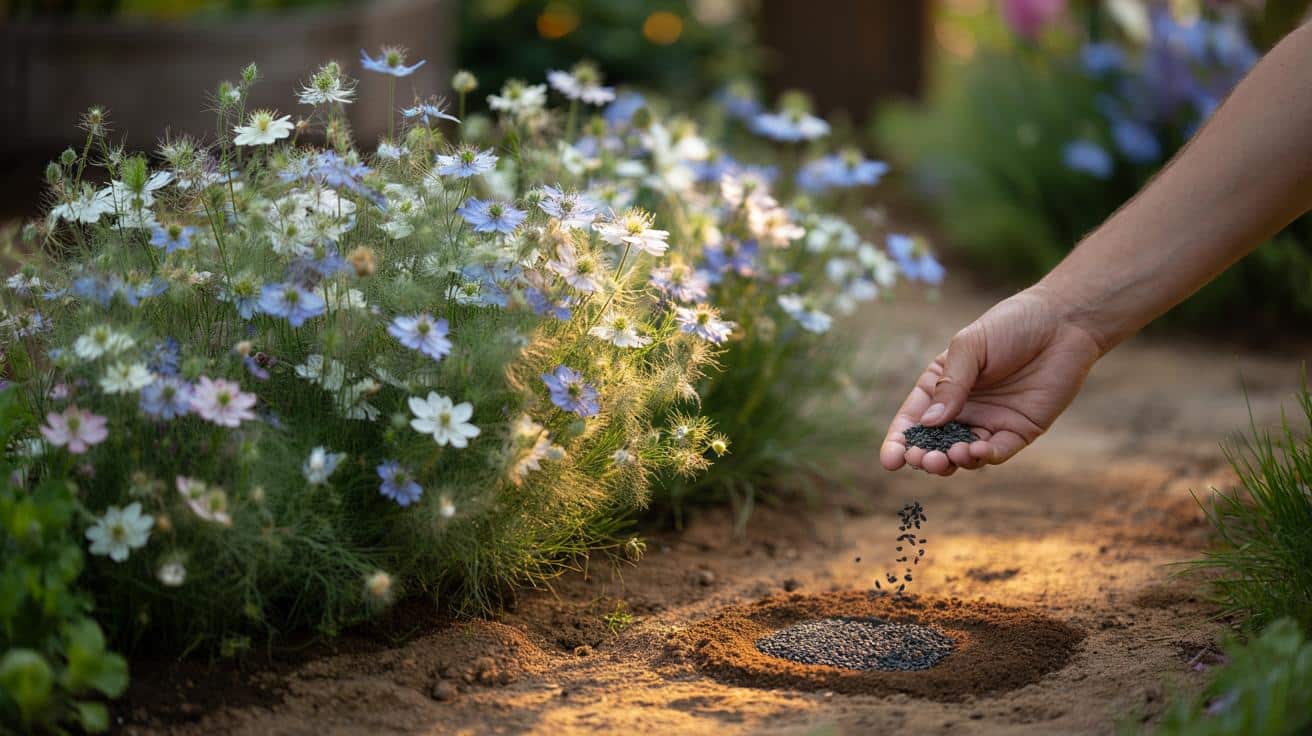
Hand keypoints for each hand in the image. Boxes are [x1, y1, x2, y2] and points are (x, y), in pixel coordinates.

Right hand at [879, 286, 1103, 474]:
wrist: (1061, 324)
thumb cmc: (1010, 326)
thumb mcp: (969, 347)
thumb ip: (950, 385)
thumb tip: (928, 423)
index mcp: (941, 386)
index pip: (913, 419)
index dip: (899, 442)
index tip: (890, 461)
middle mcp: (962, 409)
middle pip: (934, 443)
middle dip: (924, 457)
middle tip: (924, 460)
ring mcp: (990, 422)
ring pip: (964, 454)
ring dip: (954, 461)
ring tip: (952, 456)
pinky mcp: (1018, 431)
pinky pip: (998, 451)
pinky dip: (986, 456)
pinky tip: (979, 450)